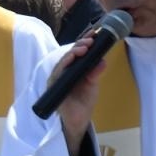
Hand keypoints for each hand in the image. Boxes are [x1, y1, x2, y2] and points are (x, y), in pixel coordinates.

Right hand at [51, 34, 106, 152]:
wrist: (78, 122)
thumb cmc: (84, 102)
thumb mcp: (93, 85)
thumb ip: (95, 73)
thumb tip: (102, 60)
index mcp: (74, 69)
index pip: (79, 52)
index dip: (85, 41)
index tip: (95, 33)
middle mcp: (64, 71)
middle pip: (70, 54)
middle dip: (80, 45)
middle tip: (90, 40)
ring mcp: (58, 78)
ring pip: (63, 61)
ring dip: (73, 52)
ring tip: (84, 48)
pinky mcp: (54, 86)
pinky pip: (57, 73)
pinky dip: (64, 64)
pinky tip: (71, 59)